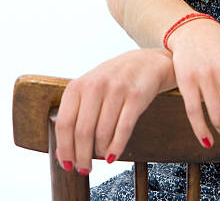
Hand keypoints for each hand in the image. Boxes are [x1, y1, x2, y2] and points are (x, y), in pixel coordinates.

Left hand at [55, 48, 172, 174]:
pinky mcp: (136, 96)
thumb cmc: (114, 79)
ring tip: (100, 157)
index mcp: (79, 84)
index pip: (64, 123)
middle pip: (82, 132)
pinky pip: (123, 129)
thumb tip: (62, 151)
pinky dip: (116, 148)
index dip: (64, 148)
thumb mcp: (90, 88)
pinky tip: (113, 155)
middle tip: (84, 168)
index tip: (67, 164)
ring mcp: (117, 89)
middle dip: (82, 156)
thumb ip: (75, 114)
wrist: (146, 62)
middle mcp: (96, 85)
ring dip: (99, 153)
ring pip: (102, 133)